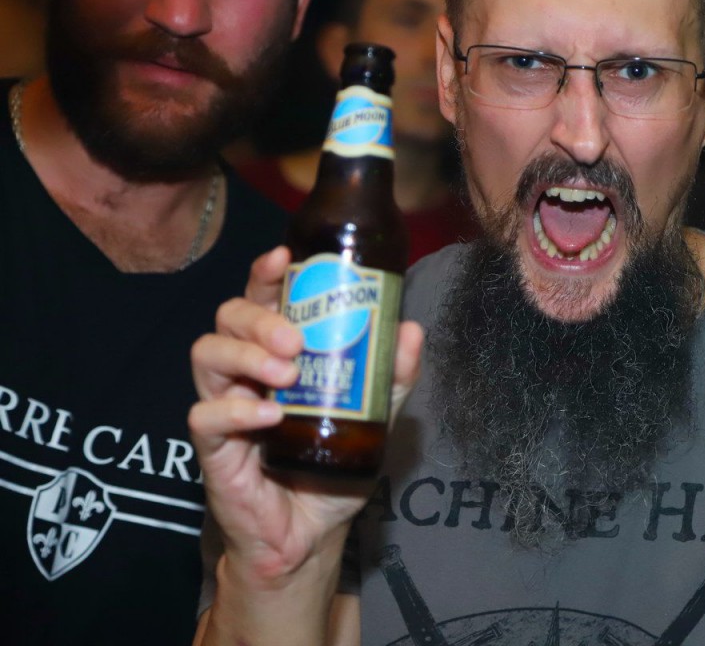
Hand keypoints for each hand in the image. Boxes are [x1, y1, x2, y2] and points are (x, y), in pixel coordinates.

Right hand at [189, 246, 423, 584]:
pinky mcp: (214, 450)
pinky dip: (237, 409)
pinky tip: (271, 416)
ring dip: (246, 354)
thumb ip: (392, 377)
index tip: (286, 258)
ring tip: (287, 374)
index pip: (260, 298)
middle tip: (295, 339)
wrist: (311, 534)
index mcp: (278, 353)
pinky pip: (205, 416)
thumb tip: (411, 330)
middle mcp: (246, 372)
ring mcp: (226, 406)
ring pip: (207, 354)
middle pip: (228, 316)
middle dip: (259, 316)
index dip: (266, 273)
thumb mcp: (376, 417)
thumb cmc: (334, 465)